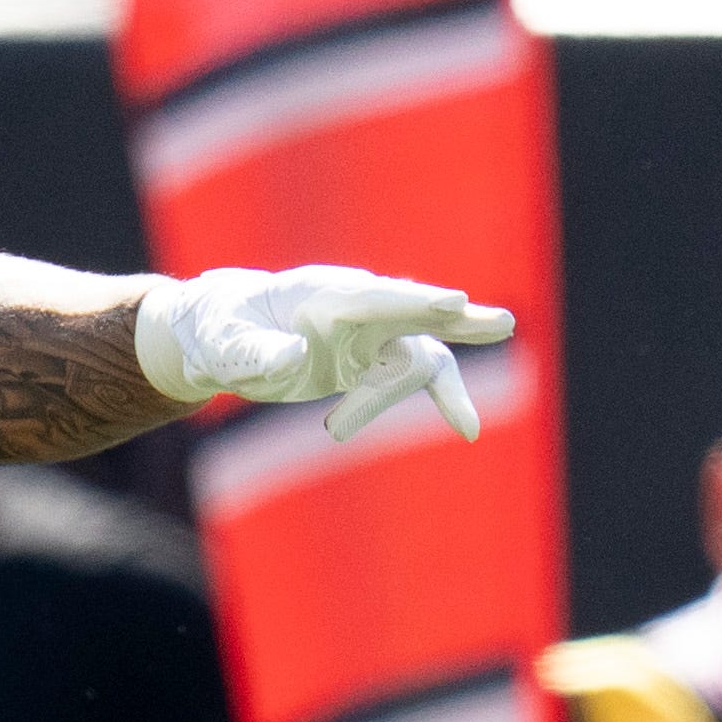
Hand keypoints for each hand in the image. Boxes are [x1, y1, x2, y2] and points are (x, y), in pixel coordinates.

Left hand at [133, 266, 519, 443]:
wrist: (223, 335)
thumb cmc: (220, 331)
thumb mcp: (225, 346)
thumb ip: (254, 352)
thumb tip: (294, 358)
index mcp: (322, 292)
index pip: (376, 295)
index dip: (415, 301)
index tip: (454, 300)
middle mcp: (355, 308)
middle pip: (418, 312)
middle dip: (458, 318)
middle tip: (502, 323)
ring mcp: (369, 334)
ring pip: (417, 359)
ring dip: (409, 398)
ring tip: (384, 427)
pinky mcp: (371, 360)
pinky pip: (406, 383)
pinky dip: (423, 404)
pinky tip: (461, 429)